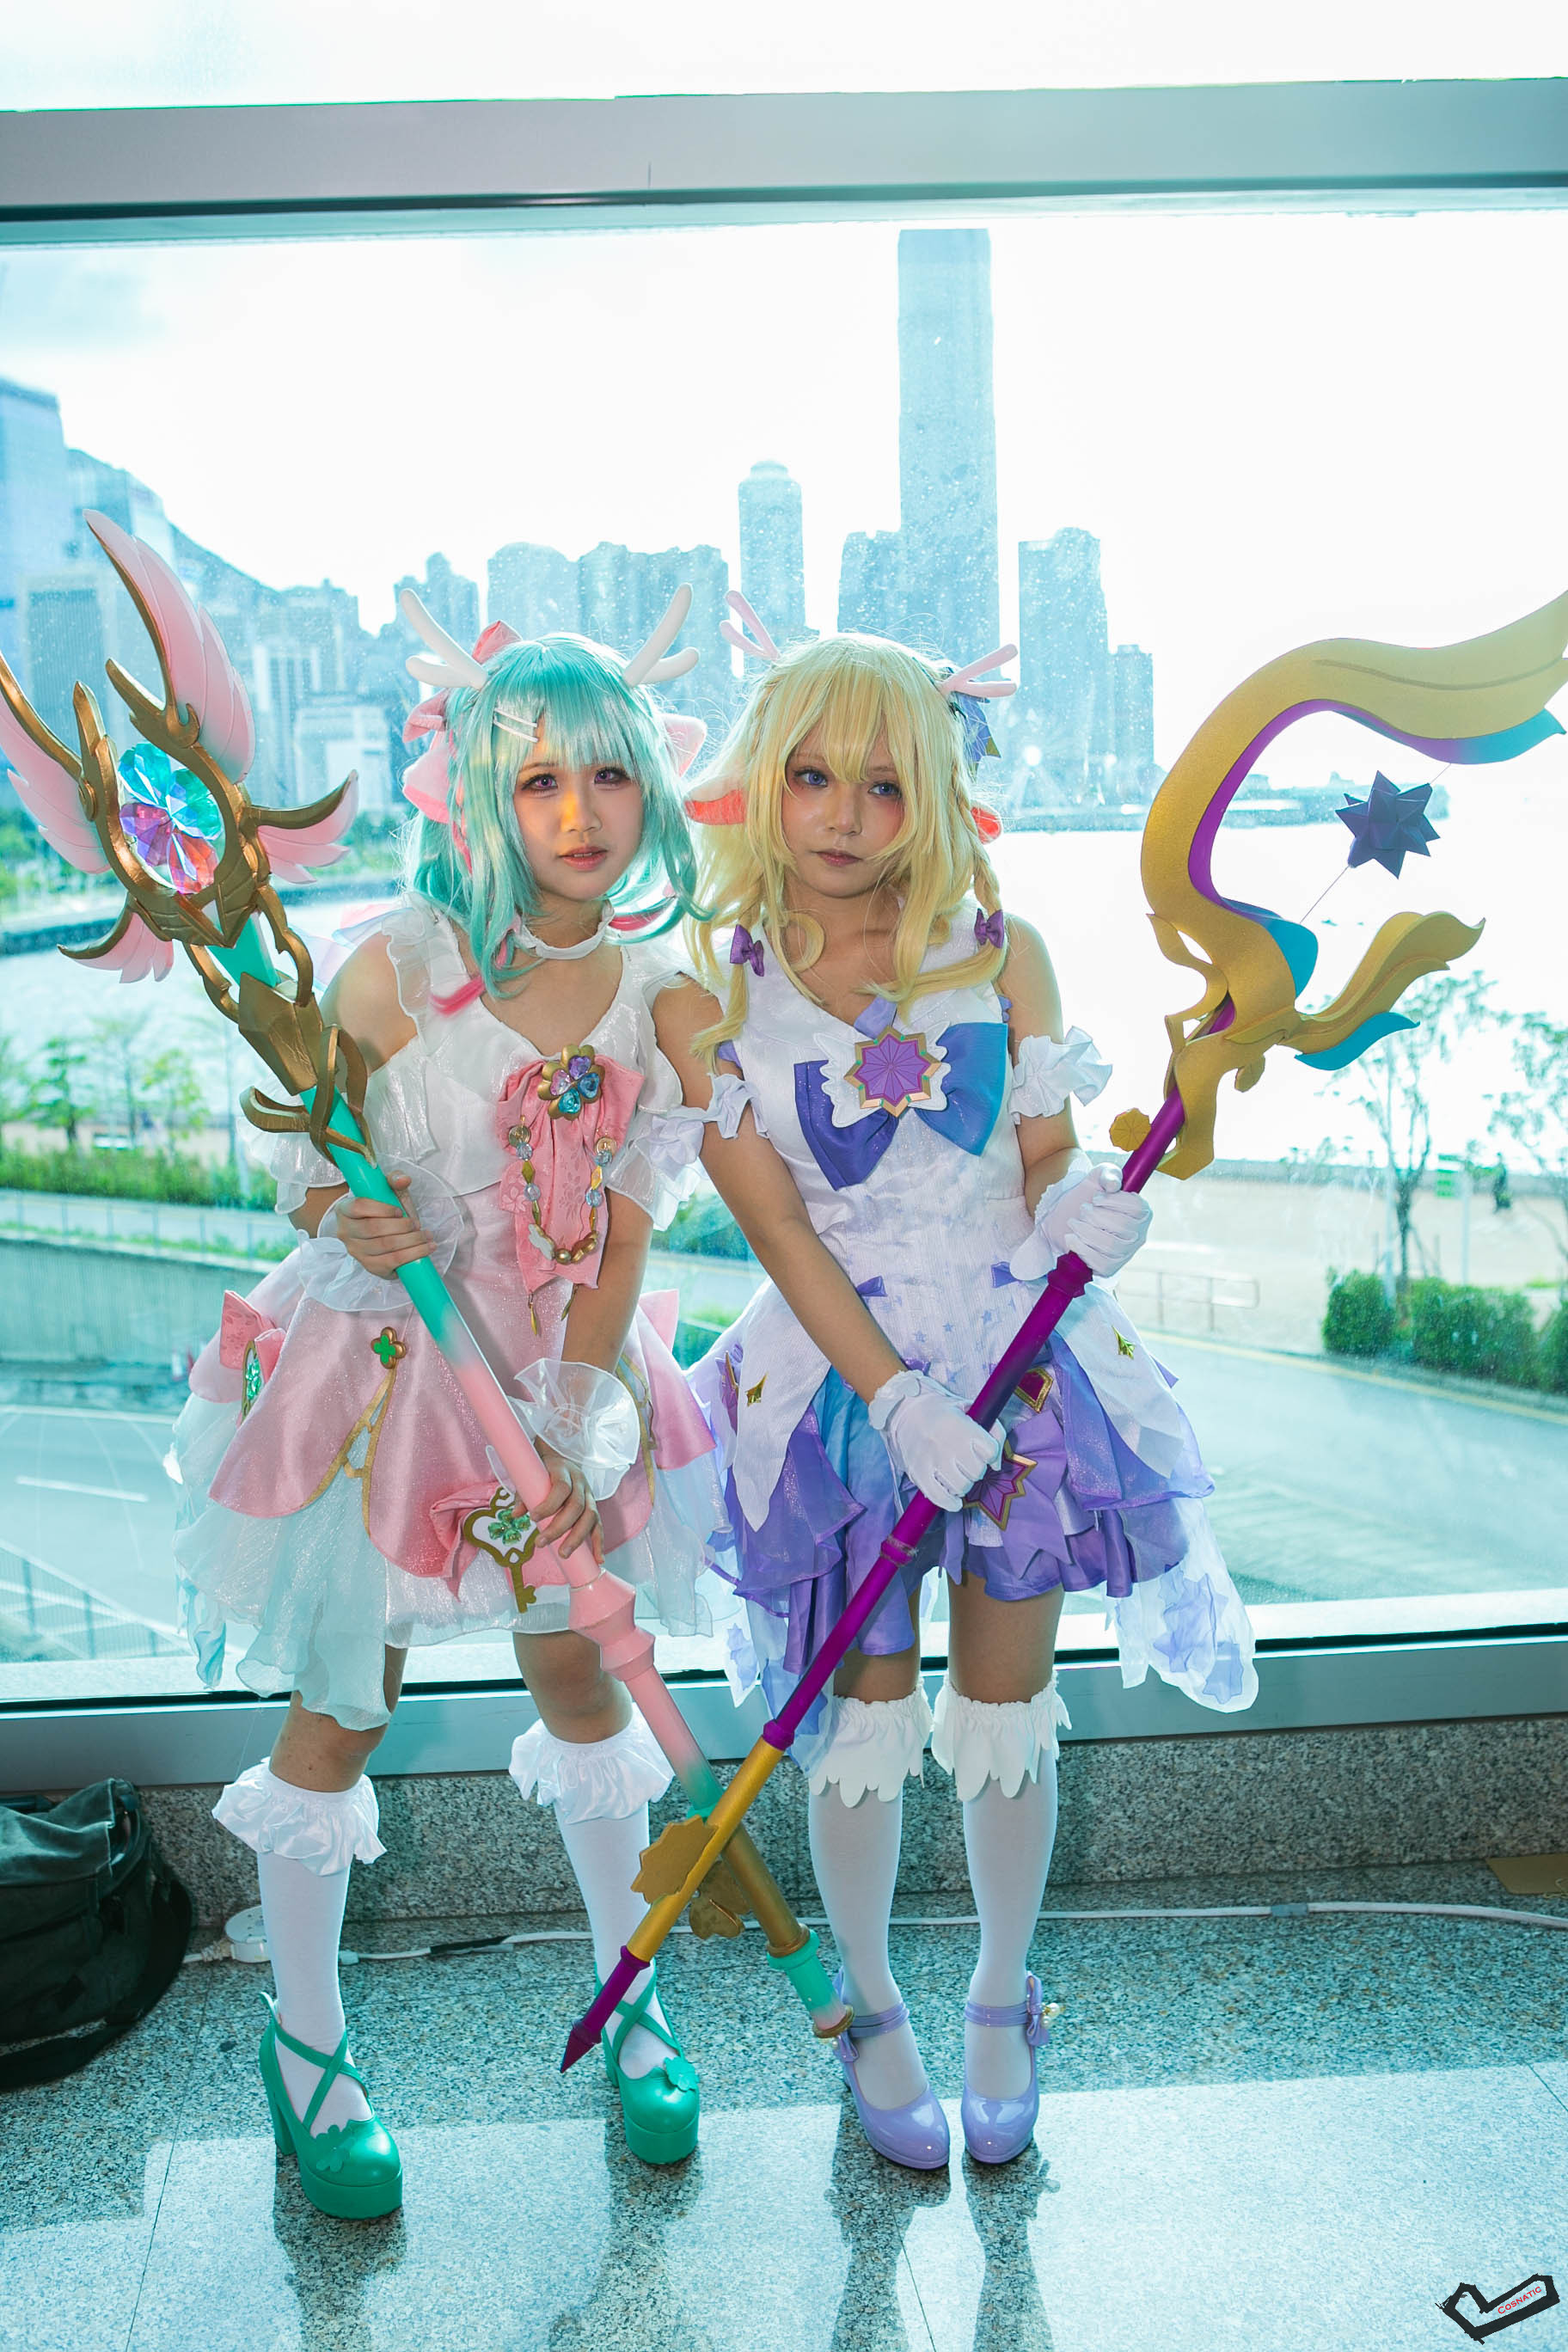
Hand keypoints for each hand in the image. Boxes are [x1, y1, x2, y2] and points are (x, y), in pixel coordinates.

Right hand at [336, 1174, 435, 1277]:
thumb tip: (404, 1179)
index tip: (400, 1211)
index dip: (382, 1209)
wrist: (380, 1233)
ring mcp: (356, 1251)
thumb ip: (395, 1180)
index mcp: (345, 1209)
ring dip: (411, 1241)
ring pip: (385, 1246)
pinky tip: (425, 1249)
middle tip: (418, 1225)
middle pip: (374, 1229)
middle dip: (402, 1227)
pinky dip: (412, 1255)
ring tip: (426, 1236)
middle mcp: (345, 1232)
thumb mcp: (387, 1191)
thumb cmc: (383, 1209)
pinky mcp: (369, 1266)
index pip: (359, 1207)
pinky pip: (391, 1262)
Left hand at [532, 1446, 601, 1562]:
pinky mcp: (593, 1507)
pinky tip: (598, 1559)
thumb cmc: (542, 1472)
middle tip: (540, 1543)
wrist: (559, 1460)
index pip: (561, 1488)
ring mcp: (589, 1495)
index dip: (548, 1504)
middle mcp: (581, 1482)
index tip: (533, 1518)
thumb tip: (515, 1515)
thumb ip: (523, 1496)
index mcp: (564, 1471)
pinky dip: (599, 1542)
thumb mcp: (531, 1477)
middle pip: (576, 1506)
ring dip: (577, 1537)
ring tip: (563, 1554)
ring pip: (590, 1517)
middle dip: (559, 1527)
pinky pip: (599, 1525)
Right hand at [870, 1372, 1002, 1513]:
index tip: (983, 1450)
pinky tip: (954, 1499)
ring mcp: (930, 1460)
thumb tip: (997, 1464)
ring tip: (957, 1473)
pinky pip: (939, 1497)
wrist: (903, 1410)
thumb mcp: (970, 1408)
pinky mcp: (917, 1473)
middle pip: (977, 1471)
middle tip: (967, 1461)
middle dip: (976, 1468)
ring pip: (962, 1487)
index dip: (990, 1453)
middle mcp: (945, 1443)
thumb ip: (993, 1430)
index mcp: (959, 1425)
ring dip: (963, 1483)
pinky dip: (950, 1502)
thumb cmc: (940, 1411)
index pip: (990, 1450)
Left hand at [1013, 1165, 1149, 1281]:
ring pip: (1111, 1245)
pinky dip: (1083, 1250)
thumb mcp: (1098, 1177)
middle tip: (1082, 1209)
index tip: (1095, 1198)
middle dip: (1097, 1216)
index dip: (1115, 1202)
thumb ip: (1108, 1174)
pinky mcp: (1110, 1267)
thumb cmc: (1089, 1196)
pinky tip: (1071, 1239)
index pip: (1138, 1209)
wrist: (1068, 1217)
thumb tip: (1114, 1184)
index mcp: (1141, 1212)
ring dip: (1087, 1232)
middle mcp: (1138, 1234)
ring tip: (1073, 1222)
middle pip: (1124, 1227)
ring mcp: (1125, 1253)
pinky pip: (1101, 1263)